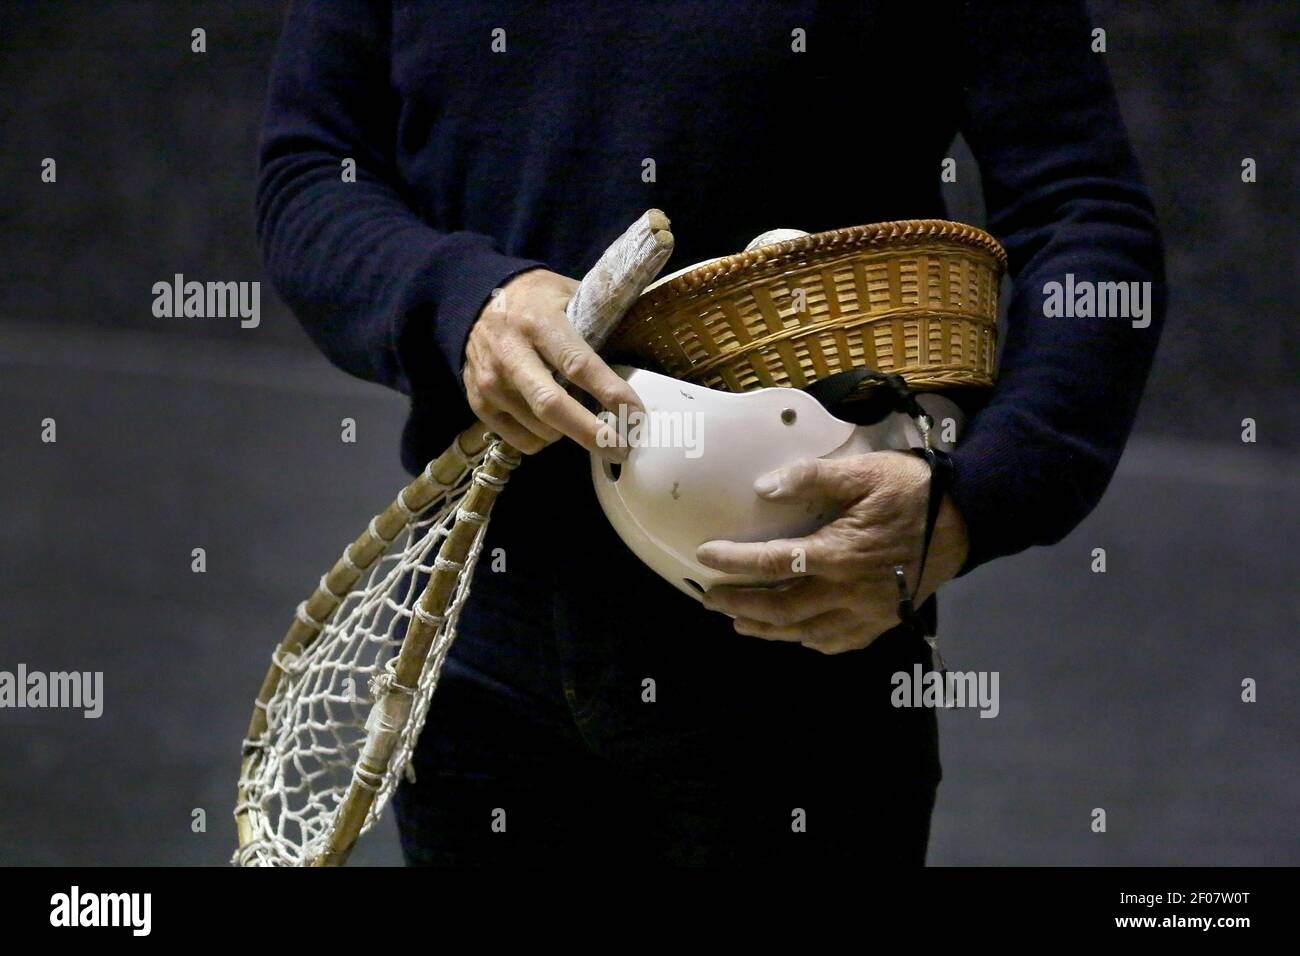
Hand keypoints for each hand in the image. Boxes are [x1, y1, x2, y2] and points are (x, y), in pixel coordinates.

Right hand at [463, 269, 641, 456]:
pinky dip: (545, 440)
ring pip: (540, 429)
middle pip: (552, 405)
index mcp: (539, 322)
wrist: (474, 301)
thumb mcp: (567, 294)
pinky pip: (522, 440)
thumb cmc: (535, 299)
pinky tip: (552, 424)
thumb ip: (597, 321)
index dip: (610, 393)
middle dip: (590, 433)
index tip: (636, 414)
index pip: (578, 364)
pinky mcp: (478, 403)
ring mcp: (489, 381)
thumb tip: (640, 354)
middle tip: (620, 450)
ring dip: (570, 434)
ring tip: (583, 422)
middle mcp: (510, 353)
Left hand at [696, 452, 968, 654]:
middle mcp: (848, 592)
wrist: (966, 520)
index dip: (735, 561)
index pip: (774, 562)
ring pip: (805, 631)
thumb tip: (763, 488)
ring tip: (738, 621)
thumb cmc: (911, 492)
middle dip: (741, 605)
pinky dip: (808, 641)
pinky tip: (793, 635)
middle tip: (711, 599)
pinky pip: (837, 642)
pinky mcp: (882, 622)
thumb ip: (811, 477)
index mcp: (839, 553)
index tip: (705, 556)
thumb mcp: (863, 472)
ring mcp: (866, 613)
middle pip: (781, 608)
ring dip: (767, 629)